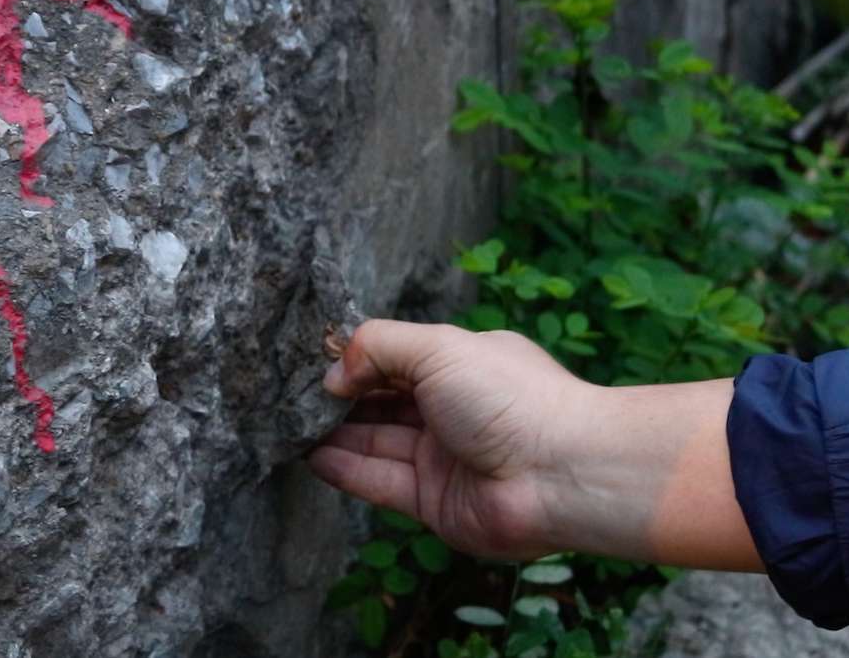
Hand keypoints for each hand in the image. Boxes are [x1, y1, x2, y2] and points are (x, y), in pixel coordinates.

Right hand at [310, 320, 761, 569]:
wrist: (559, 473)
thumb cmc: (509, 397)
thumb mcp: (440, 347)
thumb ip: (380, 347)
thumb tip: (336, 372)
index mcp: (463, 365)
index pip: (398, 358)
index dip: (359, 359)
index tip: (315, 360)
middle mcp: (452, 410)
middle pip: (384, 401)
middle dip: (341, 397)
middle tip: (292, 393)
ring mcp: (443, 457)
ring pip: (377, 442)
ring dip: (334, 433)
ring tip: (289, 423)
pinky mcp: (433, 502)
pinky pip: (380, 482)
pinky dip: (345, 468)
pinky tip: (310, 455)